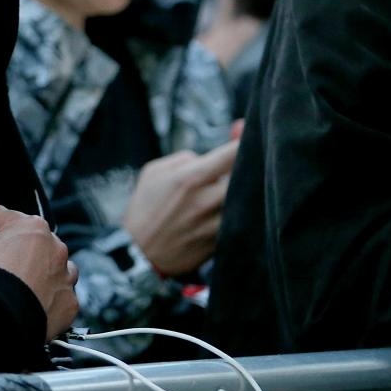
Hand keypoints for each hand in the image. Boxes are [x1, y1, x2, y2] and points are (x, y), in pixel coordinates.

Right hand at [0, 182, 78, 339]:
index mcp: (29, 225)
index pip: (1, 216)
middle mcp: (54, 246)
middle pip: (29, 240)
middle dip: (13, 250)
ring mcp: (65, 275)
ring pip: (52, 266)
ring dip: (38, 271)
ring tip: (15, 285)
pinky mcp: (69, 302)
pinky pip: (61, 295)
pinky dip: (49, 298)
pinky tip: (31, 304)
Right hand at [120, 138, 239, 276]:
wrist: (137, 253)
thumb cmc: (144, 209)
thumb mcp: (154, 173)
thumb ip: (184, 159)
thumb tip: (208, 157)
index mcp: (190, 178)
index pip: (232, 153)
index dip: (247, 141)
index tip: (251, 137)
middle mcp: (206, 201)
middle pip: (249, 177)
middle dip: (253, 166)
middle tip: (252, 163)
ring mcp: (215, 224)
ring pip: (248, 202)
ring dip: (247, 192)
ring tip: (241, 188)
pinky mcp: (220, 243)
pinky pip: (240, 223)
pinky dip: (240, 214)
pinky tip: (232, 210)